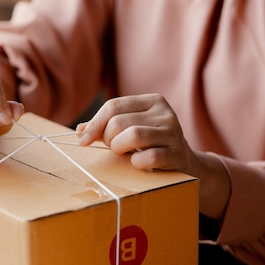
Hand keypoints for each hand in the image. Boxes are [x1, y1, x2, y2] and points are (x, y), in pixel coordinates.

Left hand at [77, 93, 194, 172]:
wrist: (184, 164)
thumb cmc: (150, 145)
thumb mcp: (130, 129)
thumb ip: (106, 127)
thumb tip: (80, 131)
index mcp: (153, 101)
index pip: (113, 106)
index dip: (94, 124)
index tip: (83, 140)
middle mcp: (165, 113)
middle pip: (119, 121)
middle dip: (108, 138)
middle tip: (113, 148)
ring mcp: (173, 133)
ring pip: (133, 135)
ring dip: (119, 148)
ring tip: (122, 154)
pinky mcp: (177, 154)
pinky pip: (149, 157)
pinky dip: (136, 162)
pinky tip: (137, 163)